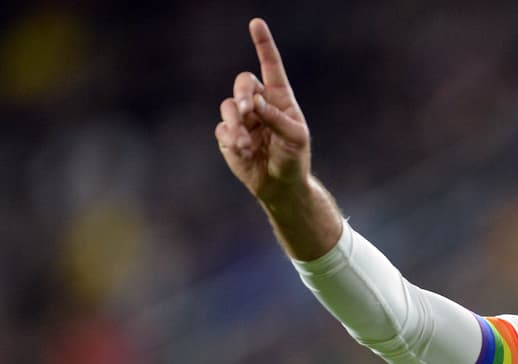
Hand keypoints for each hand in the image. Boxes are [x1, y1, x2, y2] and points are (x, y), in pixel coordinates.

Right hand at [216, 18, 310, 202]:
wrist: (280, 186)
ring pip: (229, 106)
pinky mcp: (228, 136)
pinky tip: (244, 152)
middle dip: (243, 93)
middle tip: (248, 110)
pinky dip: (231, 139)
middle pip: (243, 82)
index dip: (263, 45)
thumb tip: (252, 103)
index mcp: (280, 99)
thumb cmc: (294, 159)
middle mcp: (259, 104)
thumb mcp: (294, 138)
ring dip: (236, 122)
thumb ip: (275, 118)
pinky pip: (223, 128)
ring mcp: (242, 119)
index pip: (271, 67)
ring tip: (245, 143)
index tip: (256, 23)